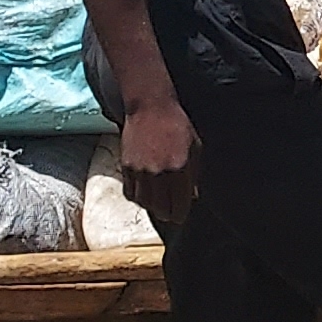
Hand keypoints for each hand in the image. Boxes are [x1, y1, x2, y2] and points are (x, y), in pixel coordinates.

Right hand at [118, 98, 202, 224]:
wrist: (150, 107)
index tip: (181, 214)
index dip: (181, 214)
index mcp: (179, 169)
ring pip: (144, 204)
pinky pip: (130, 193)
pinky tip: (145, 191)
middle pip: (160, 210)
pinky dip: (138, 196)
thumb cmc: (177, 125)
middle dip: (167, 213)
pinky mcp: (126, 167)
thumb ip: (195, 174)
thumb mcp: (195, 148)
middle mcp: (158, 173)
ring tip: (158, 201)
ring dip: (152, 206)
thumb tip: (193, 197)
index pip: (179, 206)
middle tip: (170, 210)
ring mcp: (140, 171)